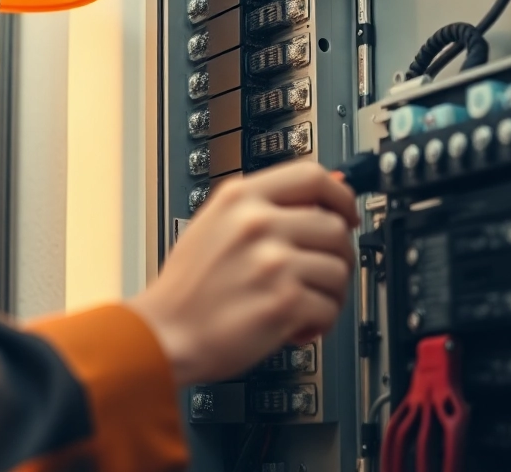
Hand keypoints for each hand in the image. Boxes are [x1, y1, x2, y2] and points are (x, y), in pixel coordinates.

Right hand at [129, 161, 358, 385]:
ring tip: (302, 302)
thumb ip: (261, 208)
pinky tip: (295, 324)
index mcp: (241, 198)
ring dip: (328, 294)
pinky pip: (330, 308)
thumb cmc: (187, 288)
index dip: (341, 196)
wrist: (164, 333)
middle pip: (334, 228)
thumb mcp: (214, 224)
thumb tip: (319, 201)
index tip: (346, 214)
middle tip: (318, 274)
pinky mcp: (284, 302)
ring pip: (339, 270)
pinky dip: (319, 323)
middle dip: (336, 257)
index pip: (313, 176)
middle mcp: (257, 224)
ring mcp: (272, 262)